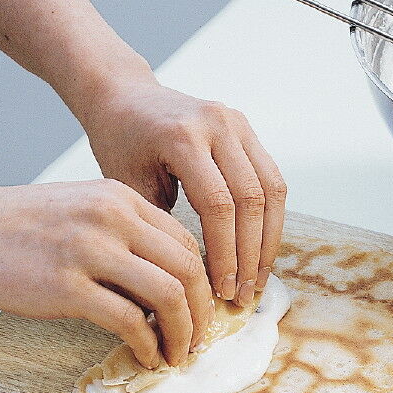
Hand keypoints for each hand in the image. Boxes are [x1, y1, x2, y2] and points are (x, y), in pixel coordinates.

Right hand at [0, 180, 212, 367]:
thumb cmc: (29, 227)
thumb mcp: (88, 213)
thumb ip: (132, 240)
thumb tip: (171, 287)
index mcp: (122, 199)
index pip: (186, 242)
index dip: (203, 282)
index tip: (203, 308)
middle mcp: (113, 218)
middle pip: (186, 269)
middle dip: (202, 312)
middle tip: (199, 338)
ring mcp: (90, 250)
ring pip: (167, 295)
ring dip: (182, 333)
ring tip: (178, 353)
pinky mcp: (67, 286)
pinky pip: (129, 321)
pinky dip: (148, 345)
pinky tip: (148, 356)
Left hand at [81, 80, 286, 307]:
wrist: (126, 97)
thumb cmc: (120, 143)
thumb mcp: (127, 187)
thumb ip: (162, 228)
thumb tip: (186, 286)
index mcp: (182, 136)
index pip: (218, 206)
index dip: (226, 254)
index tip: (222, 290)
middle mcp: (217, 124)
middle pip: (252, 199)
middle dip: (251, 255)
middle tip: (244, 294)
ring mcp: (237, 124)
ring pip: (272, 191)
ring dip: (269, 241)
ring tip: (258, 279)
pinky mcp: (248, 130)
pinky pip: (272, 179)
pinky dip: (270, 219)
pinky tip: (261, 248)